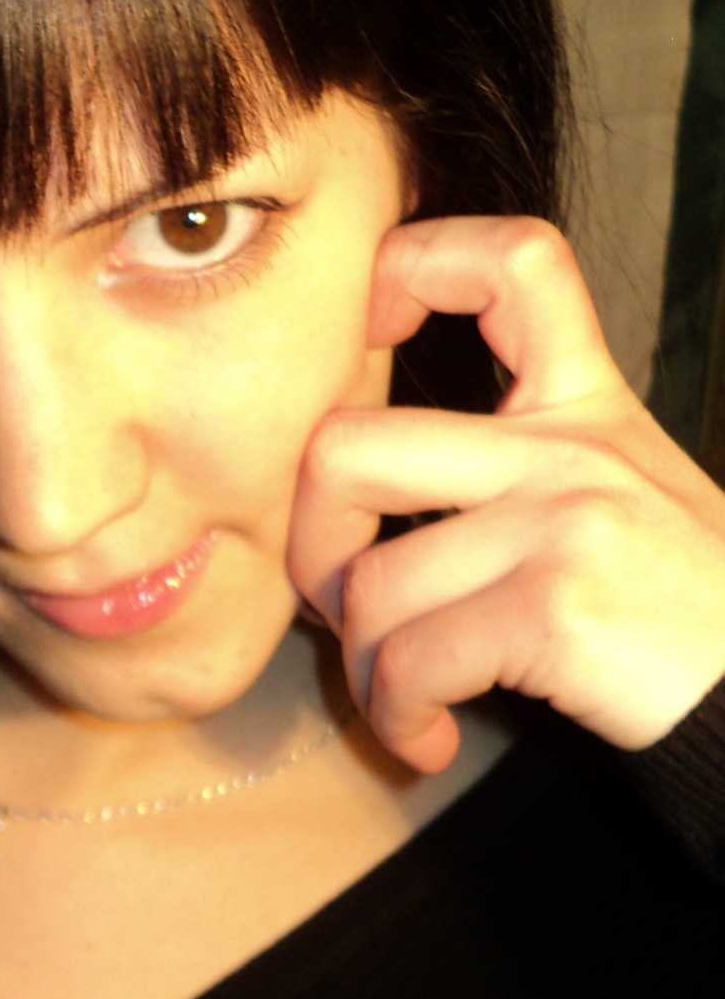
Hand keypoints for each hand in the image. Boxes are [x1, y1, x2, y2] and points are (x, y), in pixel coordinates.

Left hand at [286, 216, 724, 771]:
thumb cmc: (688, 615)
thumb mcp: (629, 496)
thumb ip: (521, 467)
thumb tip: (358, 500)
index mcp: (585, 406)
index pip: (512, 260)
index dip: (411, 267)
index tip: (371, 331)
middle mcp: (569, 448)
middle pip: (347, 450)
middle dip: (310, 545)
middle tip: (345, 605)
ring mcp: (564, 521)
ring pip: (367, 585)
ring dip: (363, 670)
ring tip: (404, 703)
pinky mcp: (556, 607)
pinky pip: (408, 662)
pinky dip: (397, 718)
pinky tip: (430, 738)